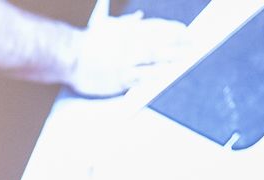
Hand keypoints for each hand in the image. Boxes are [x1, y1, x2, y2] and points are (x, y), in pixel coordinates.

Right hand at [68, 13, 189, 96]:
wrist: (69, 56)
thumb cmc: (87, 42)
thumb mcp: (107, 25)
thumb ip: (126, 22)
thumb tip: (138, 17)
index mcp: (128, 30)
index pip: (156, 27)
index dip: (173, 29)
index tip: (186, 31)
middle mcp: (130, 43)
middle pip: (160, 41)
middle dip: (179, 42)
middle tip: (194, 43)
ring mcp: (125, 61)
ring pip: (154, 57)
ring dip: (172, 57)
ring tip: (187, 57)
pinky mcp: (119, 78)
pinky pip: (141, 77)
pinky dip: (154, 75)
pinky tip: (166, 74)